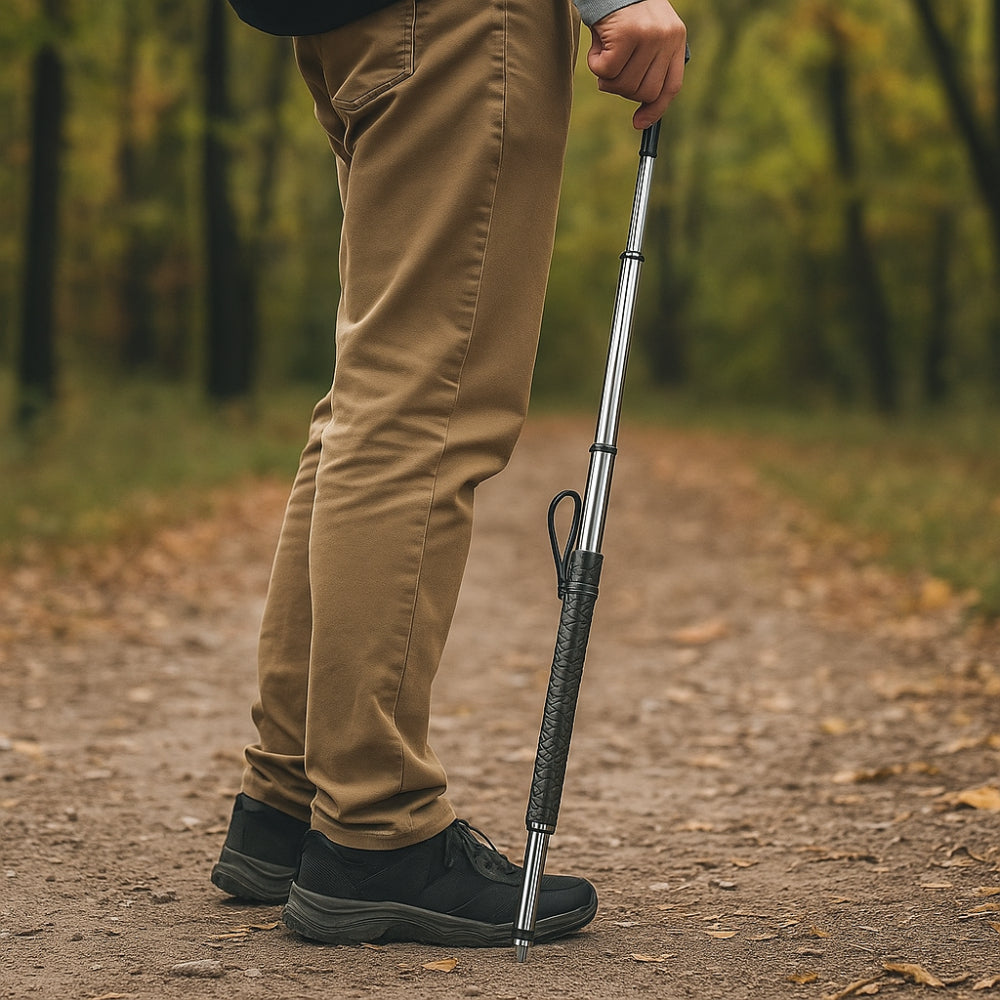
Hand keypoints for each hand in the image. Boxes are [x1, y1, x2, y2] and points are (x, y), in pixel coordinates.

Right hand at [587, 0, 686, 129]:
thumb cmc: (624, 11)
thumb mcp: (646, 35)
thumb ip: (649, 65)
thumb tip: (643, 116)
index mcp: (676, 39)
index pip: (671, 86)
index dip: (655, 110)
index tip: (639, 124)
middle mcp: (667, 38)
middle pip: (645, 92)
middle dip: (623, 89)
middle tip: (612, 71)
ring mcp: (649, 36)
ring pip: (624, 85)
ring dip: (607, 76)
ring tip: (605, 51)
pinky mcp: (628, 35)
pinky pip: (607, 71)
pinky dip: (595, 64)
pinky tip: (598, 43)